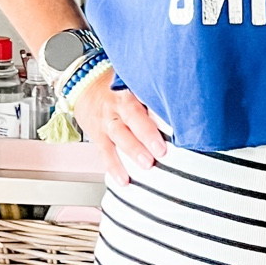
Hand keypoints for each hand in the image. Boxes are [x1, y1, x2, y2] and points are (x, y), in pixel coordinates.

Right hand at [69, 63, 168, 183]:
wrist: (83, 86)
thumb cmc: (117, 89)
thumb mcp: (133, 84)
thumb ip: (152, 97)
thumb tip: (181, 110)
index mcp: (129, 91)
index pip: (144, 98)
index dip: (157, 110)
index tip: (173, 125)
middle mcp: (117, 106)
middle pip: (132, 118)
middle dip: (147, 135)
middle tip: (161, 150)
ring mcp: (106, 122)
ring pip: (119, 136)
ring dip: (133, 151)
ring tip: (146, 165)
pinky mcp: (98, 136)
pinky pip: (105, 153)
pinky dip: (114, 168)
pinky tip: (123, 180)